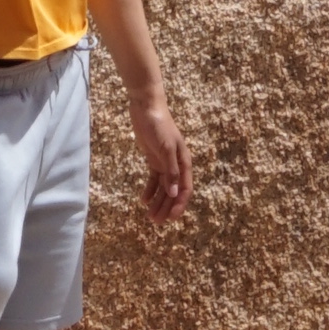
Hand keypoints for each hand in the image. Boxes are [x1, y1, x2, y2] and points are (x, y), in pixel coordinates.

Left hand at [127, 91, 191, 223]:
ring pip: (163, 187)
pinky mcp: (153, 158)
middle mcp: (176, 164)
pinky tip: (144, 200)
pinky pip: (154, 179)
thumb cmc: (159, 125)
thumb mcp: (165, 148)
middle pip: (173, 191)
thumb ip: (170, 171)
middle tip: (156, 222)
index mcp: (183, 161)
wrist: (146, 106)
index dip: (179, 204)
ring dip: (158, 202)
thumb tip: (174, 193)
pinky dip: (150, 190)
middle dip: (166, 207)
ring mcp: (164, 162)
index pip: (184, 188)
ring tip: (149, 216)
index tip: (171, 219)